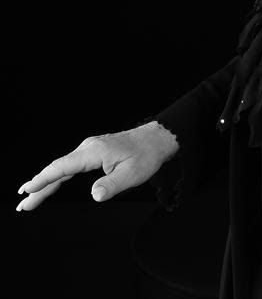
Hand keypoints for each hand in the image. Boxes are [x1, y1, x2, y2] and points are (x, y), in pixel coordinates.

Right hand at [16, 121, 178, 211]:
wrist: (156, 139)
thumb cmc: (146, 155)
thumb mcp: (132, 174)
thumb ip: (112, 185)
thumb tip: (94, 195)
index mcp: (94, 152)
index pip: (63, 167)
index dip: (44, 180)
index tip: (28, 190)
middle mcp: (88, 148)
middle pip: (58, 168)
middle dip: (38, 186)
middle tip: (22, 205)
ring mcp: (90, 149)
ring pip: (62, 167)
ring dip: (45, 183)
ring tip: (28, 198)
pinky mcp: (93, 152)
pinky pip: (70, 166)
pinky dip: (57, 176)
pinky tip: (48, 185)